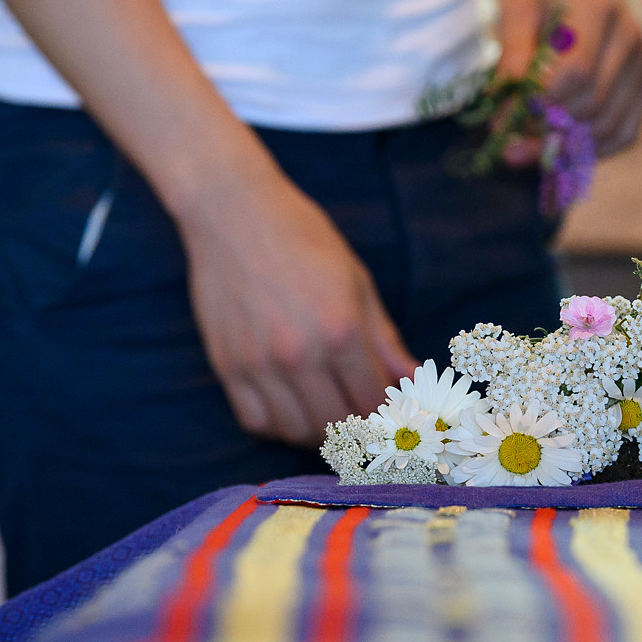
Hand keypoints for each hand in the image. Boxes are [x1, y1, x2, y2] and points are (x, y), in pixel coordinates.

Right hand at [175, 161, 415, 445]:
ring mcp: (259, 364)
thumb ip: (385, 340)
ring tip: (329, 410)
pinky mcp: (227, 366)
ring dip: (318, 431)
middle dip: (357, 426)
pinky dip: (277, 424)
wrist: (233, 211)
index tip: (389, 409)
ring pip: (295, 430)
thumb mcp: (357, 282)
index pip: (372, 400)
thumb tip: (414, 379)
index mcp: (341, 330)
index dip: (386, 412)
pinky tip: (291, 405)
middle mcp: (299, 354)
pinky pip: (255, 420)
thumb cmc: (303, 238)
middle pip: (337, 423)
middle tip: (362, 413)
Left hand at [496, 0, 641, 155]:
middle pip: (593, 103)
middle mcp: (630, 36)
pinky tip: (566, 147)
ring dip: (570, 146)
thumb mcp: (520, 4)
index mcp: (597, 7)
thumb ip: (513, 54)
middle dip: (550, 130)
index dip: (542, 102)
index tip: (508, 116)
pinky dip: (596, 150)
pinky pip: (627, 132)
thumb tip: (504, 113)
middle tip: (512, 143)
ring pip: (610, 125)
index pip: (576, 71)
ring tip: (533, 148)